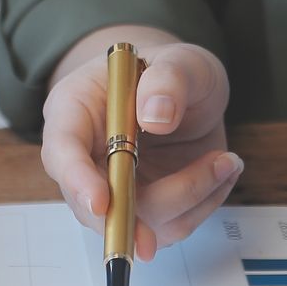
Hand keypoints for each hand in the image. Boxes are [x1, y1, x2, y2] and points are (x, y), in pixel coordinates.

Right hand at [41, 26, 242, 258]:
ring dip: (190, 198)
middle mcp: (86, 159)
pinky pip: (171, 226)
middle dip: (140, 214)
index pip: (61, 152)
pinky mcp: (145, 210)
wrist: (188, 92)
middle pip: (94, 205)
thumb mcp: (180, 60)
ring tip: (225, 161)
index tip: (102, 202)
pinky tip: (220, 172)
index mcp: (73, 111)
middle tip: (194, 190)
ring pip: (140, 223)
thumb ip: (169, 78)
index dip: (78, 181)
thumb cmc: (173, 73)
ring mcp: (114, 191)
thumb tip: (157, 116)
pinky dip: (203, 205)